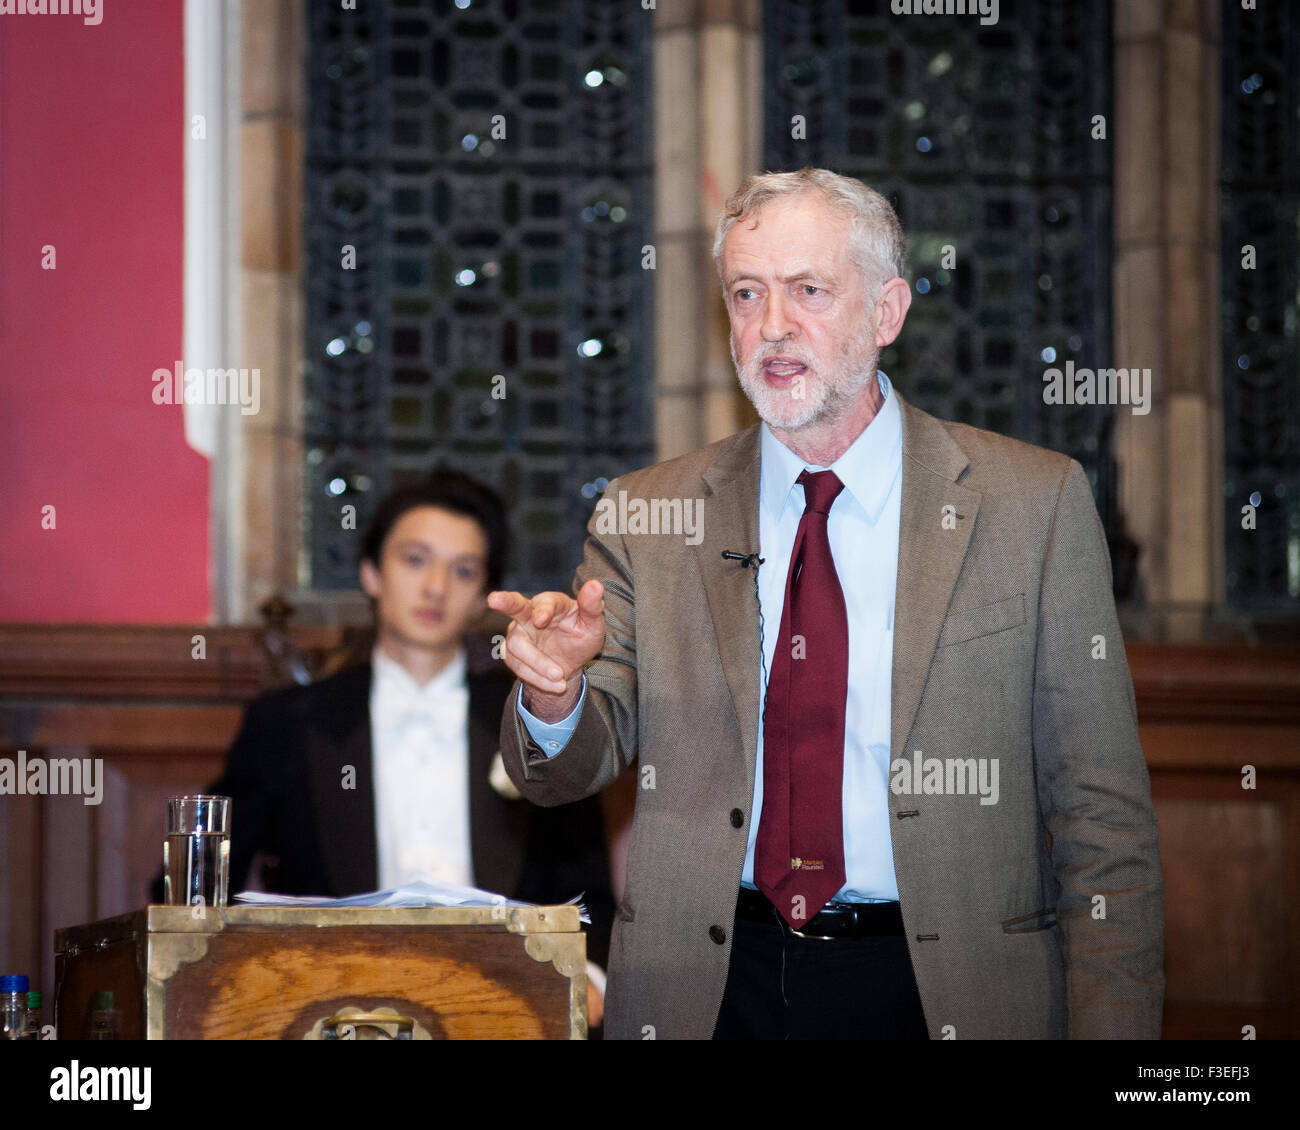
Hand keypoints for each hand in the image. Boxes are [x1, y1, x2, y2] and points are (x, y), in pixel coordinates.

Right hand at [487, 580, 604, 718]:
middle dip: (505, 602)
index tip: (540, 620)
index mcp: (551, 603)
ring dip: (537, 665)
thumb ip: (592, 606)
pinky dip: (537, 678)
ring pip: (517, 647)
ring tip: (560, 677)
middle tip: (493, 599)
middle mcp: (529, 613)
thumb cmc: (582, 635)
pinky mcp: (511, 652)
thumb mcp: (593, 624)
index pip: (545, 603)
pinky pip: (518, 666)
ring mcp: (518, 632)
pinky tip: (556, 684)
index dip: (542, 611)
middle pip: (515, 606)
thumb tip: (595, 585)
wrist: (571, 661)